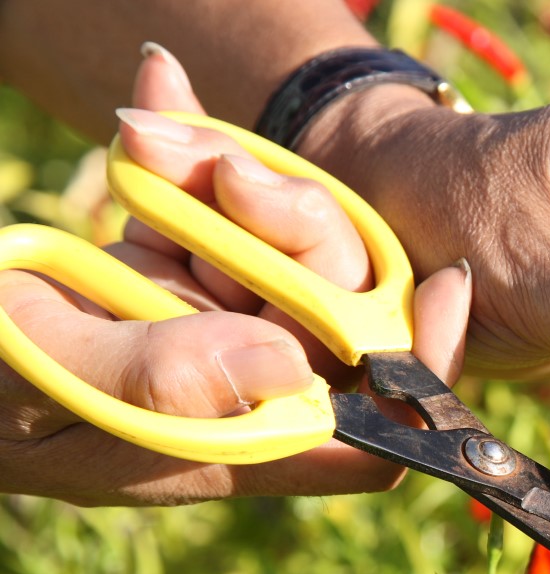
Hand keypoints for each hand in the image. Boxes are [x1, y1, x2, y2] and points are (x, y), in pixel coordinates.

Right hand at [0, 48, 470, 504]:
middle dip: (293, 233)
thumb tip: (288, 367)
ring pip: (276, 252)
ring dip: (226, 178)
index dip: (422, 374)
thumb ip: (159, 380)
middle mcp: (232, 392)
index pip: (369, 437)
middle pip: (332, 319)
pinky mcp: (163, 278)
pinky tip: (157, 97)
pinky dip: (186, 156)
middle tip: (216, 170)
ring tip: (146, 132)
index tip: (446, 286)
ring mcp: (201, 329)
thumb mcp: (50, 373)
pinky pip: (209, 215)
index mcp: (223, 446)